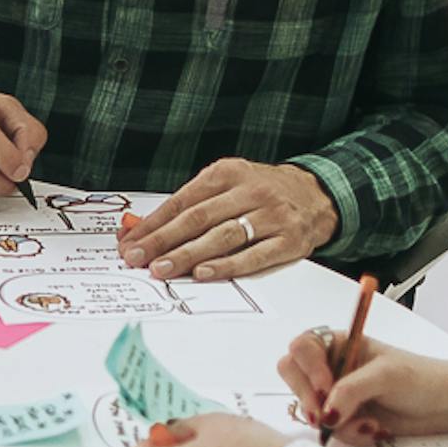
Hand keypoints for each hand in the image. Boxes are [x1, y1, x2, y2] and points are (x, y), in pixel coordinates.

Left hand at [124, 158, 335, 279]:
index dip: (153, 223)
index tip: (130, 242)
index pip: (182, 200)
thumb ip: (188, 206)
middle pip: (198, 218)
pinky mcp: (289, 240)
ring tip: (162, 270)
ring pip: (223, 236)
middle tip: (138, 258)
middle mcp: (250, 191)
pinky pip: (254, 256)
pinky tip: (204, 273)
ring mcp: (271, 216)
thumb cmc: (261, 192)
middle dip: (163, 241)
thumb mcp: (226, 186)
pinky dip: (227, 266)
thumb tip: (141, 230)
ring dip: (188, 255)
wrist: (317, 194)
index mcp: (228, 173)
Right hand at [278, 333, 447, 446]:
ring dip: (338, 420)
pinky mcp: (344, 419)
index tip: (326, 388)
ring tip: (368, 420)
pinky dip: (350, 433)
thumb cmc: (422, 378)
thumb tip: (326, 411)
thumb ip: (351, 389)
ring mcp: (335, 395)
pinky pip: (330, 430)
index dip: (308, 368)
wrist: (445, 406)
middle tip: (329, 414)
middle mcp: (331, 367)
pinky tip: (373, 427)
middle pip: (293, 376)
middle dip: (310, 399)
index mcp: (339, 344)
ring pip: (310, 409)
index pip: (302, 348)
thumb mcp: (386, 375)